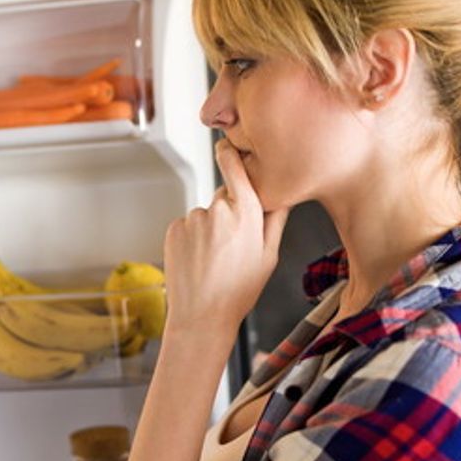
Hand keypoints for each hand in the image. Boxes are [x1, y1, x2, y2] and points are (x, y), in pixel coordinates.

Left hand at [162, 139, 289, 335]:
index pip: (236, 168)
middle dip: (229, 212)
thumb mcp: (269, 256)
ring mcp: (193, 219)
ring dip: (209, 229)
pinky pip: (187, 225)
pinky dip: (192, 238)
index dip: (230, 154)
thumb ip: (277, 219)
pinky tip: (198, 260)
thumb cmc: (239, 291)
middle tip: (232, 245)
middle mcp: (218, 210)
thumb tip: (285, 192)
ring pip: (205, 214)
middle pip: (225, 196)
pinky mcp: (174, 228)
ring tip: (214, 259)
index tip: (227, 144)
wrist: (201, 316)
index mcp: (248, 214)